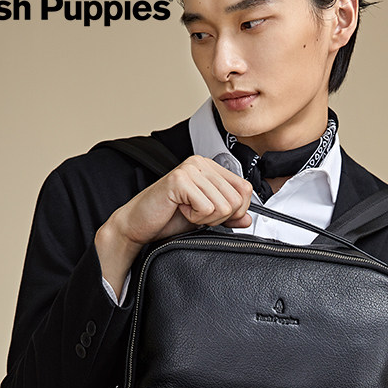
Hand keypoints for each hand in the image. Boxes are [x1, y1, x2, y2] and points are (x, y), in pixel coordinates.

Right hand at [110, 155, 252, 244]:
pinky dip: (195, 218)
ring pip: (223, 205)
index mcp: (210, 168)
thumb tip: (249, 219)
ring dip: (206, 218)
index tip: (216, 215)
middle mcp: (201, 163)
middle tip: (197, 215)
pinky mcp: (179, 180)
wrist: (138, 224)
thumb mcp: (206, 218)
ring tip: (188, 212)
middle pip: (236, 199)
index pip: (245, 189)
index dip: (237, 210)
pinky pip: (206, 208)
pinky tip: (180, 210)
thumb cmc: (169, 217)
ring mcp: (190, 169)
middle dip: (220, 217)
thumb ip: (228, 216)